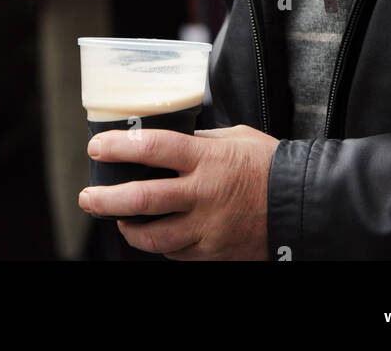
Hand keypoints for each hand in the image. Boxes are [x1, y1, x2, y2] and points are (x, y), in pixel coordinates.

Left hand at [78, 125, 277, 260]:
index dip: (119, 147)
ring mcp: (207, 227)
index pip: (152, 148)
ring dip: (128, 230)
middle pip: (143, 199)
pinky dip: (162, 246)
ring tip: (117, 220)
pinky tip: (157, 235)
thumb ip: (201, 140)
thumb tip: (168, 140)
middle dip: (107, 200)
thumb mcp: (235, 137)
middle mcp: (203, 193)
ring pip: (154, 238)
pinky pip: (177, 254)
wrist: (303, 204)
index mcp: (206, 158)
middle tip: (87, 198)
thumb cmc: (268, 164)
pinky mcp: (214, 252)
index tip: (96, 147)